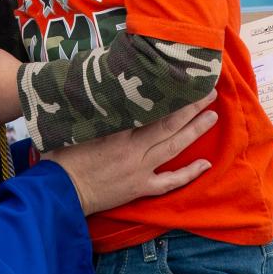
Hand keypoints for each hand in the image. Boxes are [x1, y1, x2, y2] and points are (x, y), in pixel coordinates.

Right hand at [43, 90, 217, 215]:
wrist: (60, 193)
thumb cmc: (62, 158)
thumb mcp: (75, 127)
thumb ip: (93, 110)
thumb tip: (103, 88)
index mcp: (116, 132)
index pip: (148, 108)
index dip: (167, 94)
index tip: (180, 80)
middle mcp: (133, 150)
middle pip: (168, 125)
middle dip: (190, 107)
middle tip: (208, 92)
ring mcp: (139, 170)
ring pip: (173, 148)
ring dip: (194, 131)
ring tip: (212, 116)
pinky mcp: (140, 187)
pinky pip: (170, 182)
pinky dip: (189, 173)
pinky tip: (205, 163)